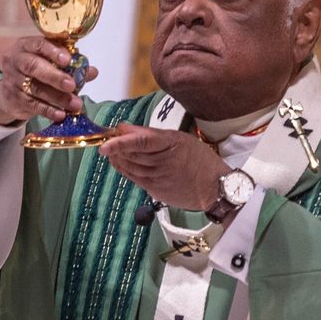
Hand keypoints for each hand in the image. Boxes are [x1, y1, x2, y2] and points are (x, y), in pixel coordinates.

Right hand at [0, 35, 90, 126]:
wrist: (9, 92)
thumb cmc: (34, 71)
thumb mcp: (48, 63)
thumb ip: (71, 66)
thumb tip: (92, 71)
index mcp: (26, 46)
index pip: (38, 44)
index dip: (53, 51)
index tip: (68, 60)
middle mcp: (16, 60)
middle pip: (33, 66)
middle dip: (54, 76)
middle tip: (72, 85)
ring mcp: (12, 80)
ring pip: (35, 88)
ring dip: (57, 97)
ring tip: (75, 104)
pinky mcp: (14, 99)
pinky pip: (32, 105)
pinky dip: (48, 110)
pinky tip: (61, 114)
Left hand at [97, 126, 229, 213]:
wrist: (215, 187)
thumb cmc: (198, 158)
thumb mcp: (178, 139)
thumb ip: (148, 134)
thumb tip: (122, 128)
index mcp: (171, 144)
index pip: (141, 142)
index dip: (121, 143)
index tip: (105, 143)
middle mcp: (164, 162)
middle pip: (132, 155)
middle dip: (116, 148)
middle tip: (106, 140)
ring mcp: (160, 178)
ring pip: (130, 167)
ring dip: (117, 159)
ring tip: (110, 151)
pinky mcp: (156, 191)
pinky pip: (135, 179)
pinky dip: (124, 170)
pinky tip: (119, 163)